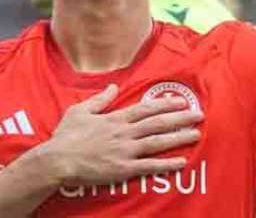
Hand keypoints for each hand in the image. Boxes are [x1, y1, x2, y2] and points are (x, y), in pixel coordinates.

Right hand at [40, 84, 201, 185]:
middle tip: (199, 115)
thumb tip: (112, 86)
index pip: (147, 108)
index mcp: (116, 118)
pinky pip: (149, 166)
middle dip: (181, 118)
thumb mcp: (80, 111)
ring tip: (196, 134)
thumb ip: (100, 99)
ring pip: (158, 142)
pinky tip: (181, 162)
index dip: (167, 103)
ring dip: (179, 137)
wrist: (57, 161)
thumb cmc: (66, 137)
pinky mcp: (123, 169)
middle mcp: (125, 132)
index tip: (183, 101)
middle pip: (158, 123)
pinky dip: (166, 164)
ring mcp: (126, 151)